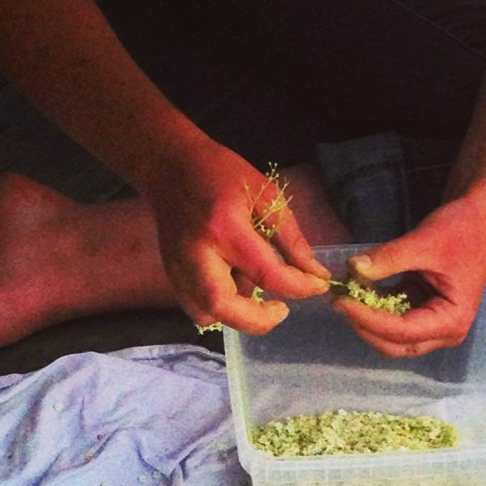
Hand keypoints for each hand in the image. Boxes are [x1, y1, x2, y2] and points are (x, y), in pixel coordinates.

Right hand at [143, 140, 329, 334]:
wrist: (169, 166)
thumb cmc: (220, 173)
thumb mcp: (264, 194)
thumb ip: (290, 237)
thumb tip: (314, 274)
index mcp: (225, 228)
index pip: (266, 273)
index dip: (298, 287)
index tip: (317, 285)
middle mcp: (198, 253)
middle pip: (224, 307)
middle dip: (259, 320)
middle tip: (282, 309)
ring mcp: (179, 267)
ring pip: (208, 314)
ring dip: (238, 315)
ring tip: (254, 289)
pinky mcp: (172, 274)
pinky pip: (196, 309)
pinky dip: (220, 309)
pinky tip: (233, 287)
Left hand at [337, 196, 485, 356]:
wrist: (477, 219)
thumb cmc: (460, 230)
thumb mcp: (424, 242)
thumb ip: (388, 258)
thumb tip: (352, 269)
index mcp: (451, 321)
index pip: (402, 331)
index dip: (368, 319)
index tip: (341, 302)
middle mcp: (444, 332)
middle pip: (396, 345)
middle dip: (365, 326)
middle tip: (339, 302)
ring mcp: (433, 325)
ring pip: (392, 337)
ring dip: (368, 320)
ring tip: (344, 296)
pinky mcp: (423, 312)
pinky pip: (394, 319)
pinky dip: (375, 308)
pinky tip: (358, 290)